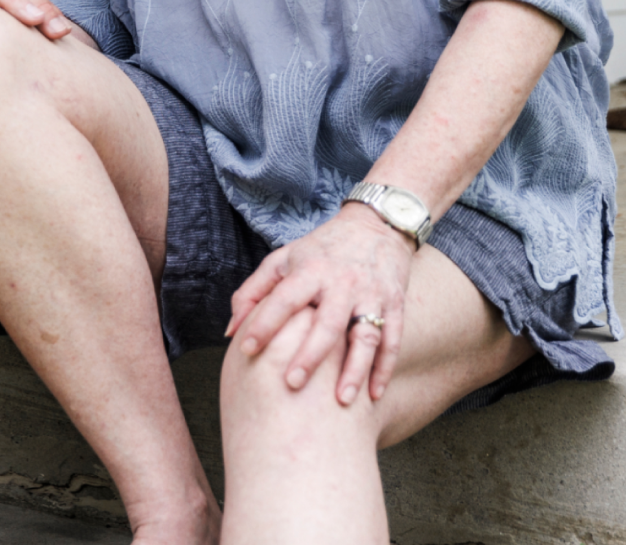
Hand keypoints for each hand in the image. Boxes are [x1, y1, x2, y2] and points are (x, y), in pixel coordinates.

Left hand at [226, 203, 414, 406]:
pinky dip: (384, 369)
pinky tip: (374, 396)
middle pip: (328, 323)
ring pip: (366, 336)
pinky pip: (392, 340)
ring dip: (355, 369)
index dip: (264, 323)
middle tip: (292, 384)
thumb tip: (230, 332)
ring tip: (342, 401)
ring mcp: (372, 295)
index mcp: (310, 270)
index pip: (284, 299)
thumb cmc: (320, 249)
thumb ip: (252, 293)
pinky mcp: (396, 304)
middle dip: (311, 355)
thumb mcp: (283, 259)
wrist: (376, 225)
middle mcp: (342, 283)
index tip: (246, 351)